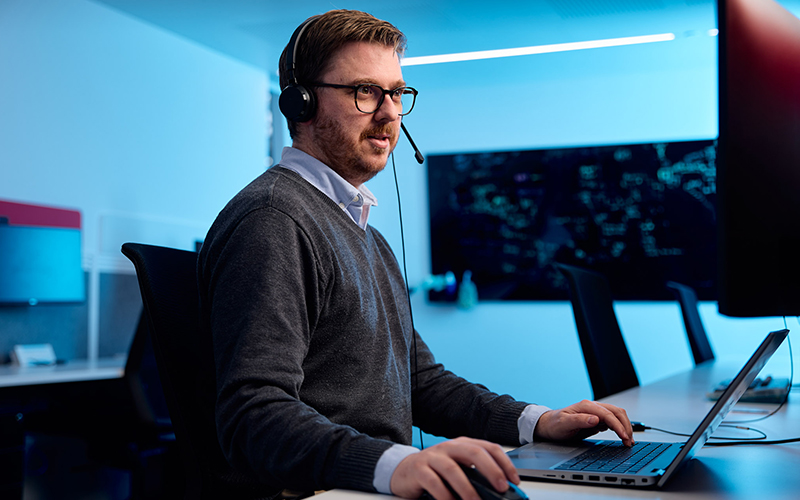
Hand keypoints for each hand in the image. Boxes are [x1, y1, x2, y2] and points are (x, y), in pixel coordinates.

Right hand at [390, 436, 519, 499]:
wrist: (403, 470)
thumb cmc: (435, 472)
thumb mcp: (459, 470)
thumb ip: (476, 476)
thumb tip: (500, 490)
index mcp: (463, 445)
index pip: (489, 448)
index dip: (504, 463)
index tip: (514, 481)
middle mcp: (449, 447)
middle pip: (474, 453)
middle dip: (491, 471)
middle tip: (501, 488)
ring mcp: (432, 457)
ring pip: (453, 469)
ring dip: (468, 489)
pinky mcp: (419, 469)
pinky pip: (434, 482)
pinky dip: (445, 496)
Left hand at [534, 400, 633, 446]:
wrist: (548, 425)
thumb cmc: (554, 424)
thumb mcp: (564, 424)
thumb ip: (579, 420)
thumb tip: (596, 419)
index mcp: (586, 406)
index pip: (608, 414)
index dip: (618, 426)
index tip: (624, 437)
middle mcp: (592, 407)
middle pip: (616, 412)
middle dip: (626, 426)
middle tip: (629, 441)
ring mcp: (595, 412)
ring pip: (616, 415)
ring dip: (625, 426)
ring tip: (628, 440)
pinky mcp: (596, 419)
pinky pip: (612, 421)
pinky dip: (620, 427)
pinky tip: (622, 436)